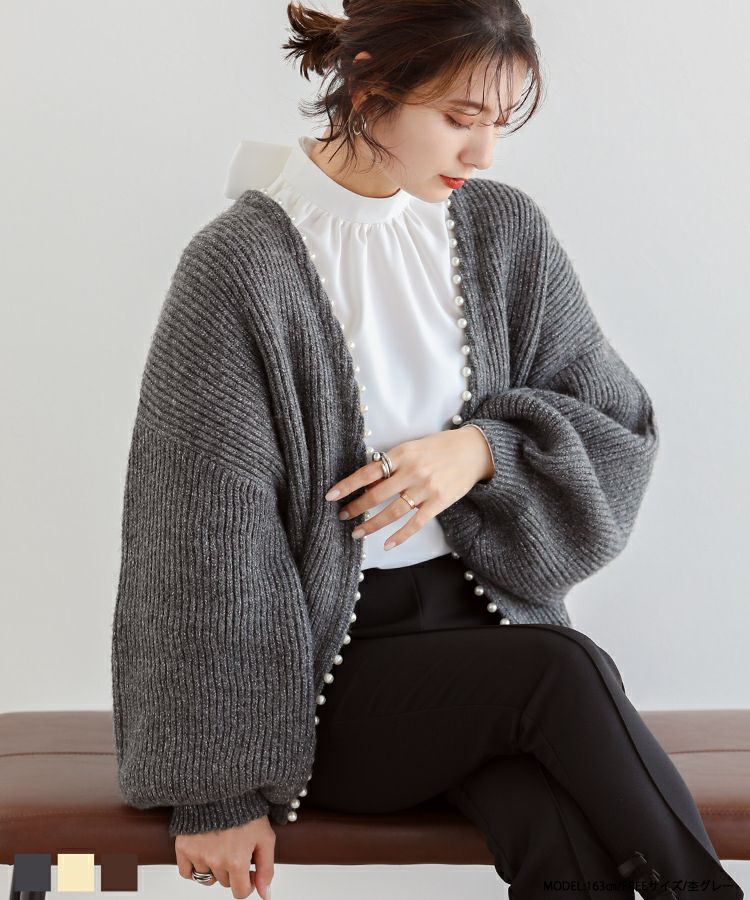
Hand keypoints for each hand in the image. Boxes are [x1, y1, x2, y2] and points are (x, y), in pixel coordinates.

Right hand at [175, 815, 274, 898]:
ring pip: (207, 878)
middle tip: (236, 847)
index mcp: (236, 861)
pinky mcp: (183, 847)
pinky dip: (194, 867)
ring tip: (221, 846)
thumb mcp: (265, 837)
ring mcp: (197, 855)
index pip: (240, 893)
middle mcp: (215, 861)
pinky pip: (186, 872)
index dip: (248, 883)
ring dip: (215, 868)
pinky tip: (205, 851)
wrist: (223, 785)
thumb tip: (265, 894)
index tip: (249, 870)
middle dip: (233, 870)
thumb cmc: (246, 809)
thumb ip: (266, 868)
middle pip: (225, 883)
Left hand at [325, 426, 494, 550]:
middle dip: (356, 508)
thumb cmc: (439, 447)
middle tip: (343, 516)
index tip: (331, 495)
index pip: (368, 471)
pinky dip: (400, 535)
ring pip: (393, 511)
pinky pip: (416, 522)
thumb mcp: (413, 447)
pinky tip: (387, 544)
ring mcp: (426, 488)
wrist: (474, 450)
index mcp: (402, 454)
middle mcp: (412, 471)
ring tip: (357, 532)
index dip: (348, 484)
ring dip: (372, 524)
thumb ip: (393, 463)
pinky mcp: (439, 502)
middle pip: (376, 495)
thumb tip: (368, 481)